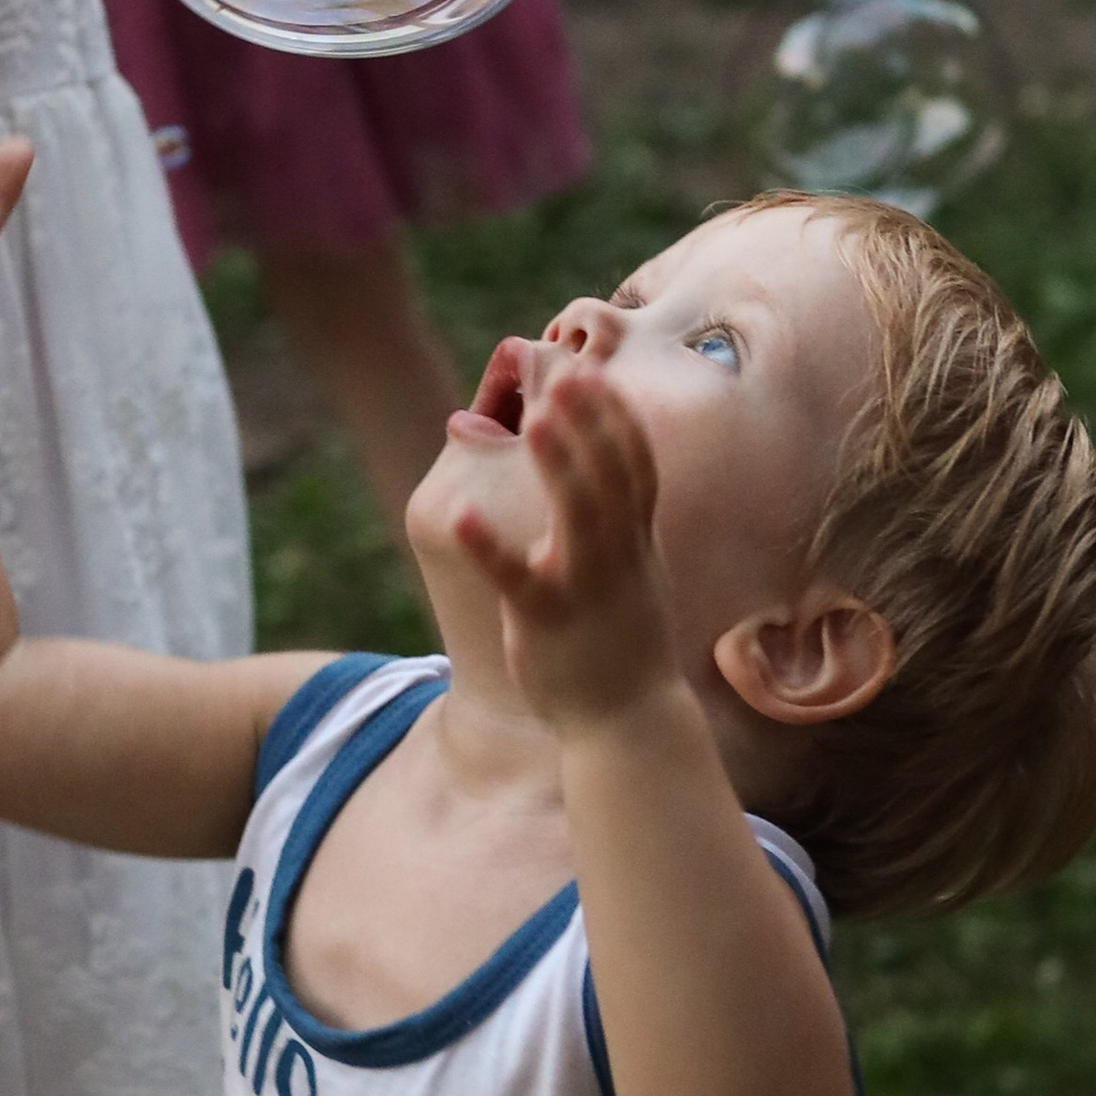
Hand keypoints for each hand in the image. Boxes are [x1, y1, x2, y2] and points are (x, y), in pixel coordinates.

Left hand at [451, 364, 678, 738]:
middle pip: (609, 477)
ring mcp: (585, 589)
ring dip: (557, 466)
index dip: (617, 419)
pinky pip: (517, 580)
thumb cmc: (622, 643)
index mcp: (635, 544)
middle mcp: (617, 558)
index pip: (635, 468)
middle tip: (566, 372)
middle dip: (590, 423)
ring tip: (530, 419)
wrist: (631, 723)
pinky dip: (489, 547)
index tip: (595, 374)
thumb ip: (612, 525)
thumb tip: (588, 479)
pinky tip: (461, 515)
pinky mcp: (547, 623)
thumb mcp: (630, 575)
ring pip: (576, 518)